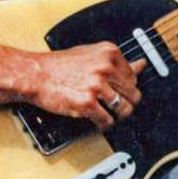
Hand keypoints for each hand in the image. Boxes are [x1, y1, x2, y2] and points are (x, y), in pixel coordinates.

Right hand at [30, 42, 145, 129]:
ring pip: (124, 108)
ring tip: (110, 114)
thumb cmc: (60, 65)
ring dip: (118, 115)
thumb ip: (116, 61)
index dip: (128, 87)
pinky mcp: (87, 103)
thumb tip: (141, 64)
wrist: (36, 75)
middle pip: (132, 93)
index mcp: (109, 53)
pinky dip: (105, 125)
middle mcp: (105, 68)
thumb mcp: (91, 55)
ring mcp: (97, 86)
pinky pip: (107, 120)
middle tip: (118, 106)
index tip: (122, 92)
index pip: (133, 76)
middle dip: (127, 102)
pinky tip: (99, 121)